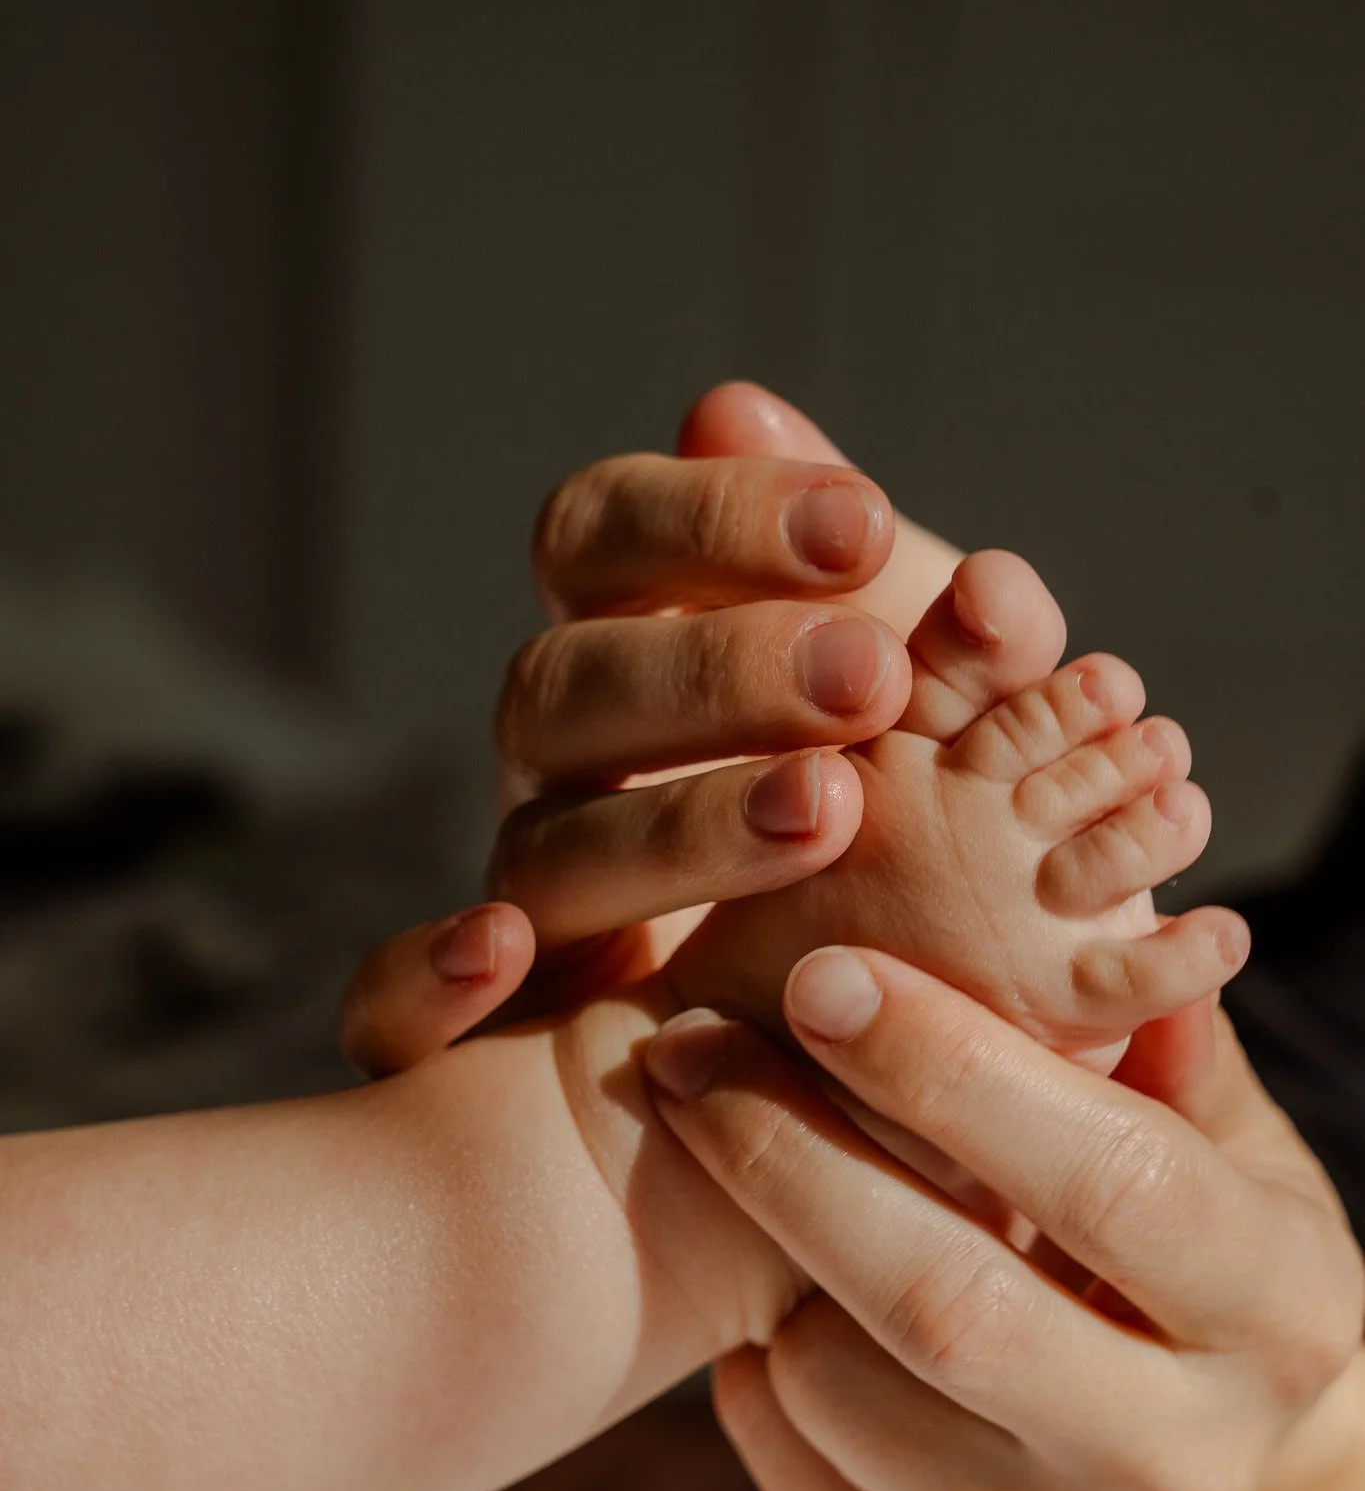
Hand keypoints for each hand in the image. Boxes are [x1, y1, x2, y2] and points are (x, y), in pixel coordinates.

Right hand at [345, 382, 960, 1072]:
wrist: (905, 1016)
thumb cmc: (918, 817)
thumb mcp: (940, 706)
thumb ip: (913, 608)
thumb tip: (816, 458)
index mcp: (626, 643)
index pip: (603, 535)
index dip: (713, 517)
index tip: (859, 527)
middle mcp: (558, 762)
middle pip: (564, 684)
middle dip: (715, 672)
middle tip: (871, 674)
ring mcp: (521, 892)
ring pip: (540, 845)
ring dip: (672, 824)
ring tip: (832, 810)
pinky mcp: (499, 1032)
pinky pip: (388, 1007)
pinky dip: (419, 977)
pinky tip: (501, 954)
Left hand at [642, 955, 1363, 1490]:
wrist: (1195, 1465)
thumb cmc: (1189, 1253)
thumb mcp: (1222, 1140)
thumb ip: (1163, 1046)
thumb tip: (1112, 927)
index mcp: (1281, 1313)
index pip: (1112, 1180)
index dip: (954, 1072)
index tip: (827, 976)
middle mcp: (1188, 1466)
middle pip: (948, 1307)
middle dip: (792, 1154)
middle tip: (688, 1046)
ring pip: (840, 1391)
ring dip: (761, 1259)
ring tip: (737, 1160)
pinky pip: (792, 1467)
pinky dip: (752, 1368)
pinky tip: (776, 1299)